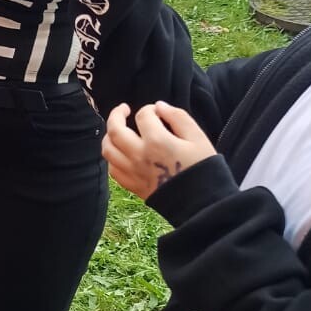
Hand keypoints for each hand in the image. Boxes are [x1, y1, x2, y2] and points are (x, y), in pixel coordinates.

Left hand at [102, 102, 216, 200]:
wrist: (202, 203)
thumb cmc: (203, 168)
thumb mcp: (198, 138)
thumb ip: (178, 117)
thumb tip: (159, 106)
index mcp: (157, 141)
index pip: (143, 116)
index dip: (149, 109)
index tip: (156, 112)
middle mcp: (139, 155)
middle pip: (115, 130)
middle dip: (116, 114)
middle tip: (124, 109)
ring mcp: (133, 172)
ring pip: (108, 149)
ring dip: (109, 136)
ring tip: (117, 130)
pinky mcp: (133, 186)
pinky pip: (113, 169)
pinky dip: (113, 157)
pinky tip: (121, 153)